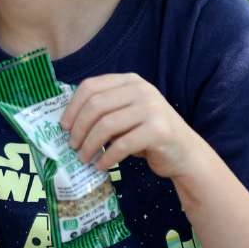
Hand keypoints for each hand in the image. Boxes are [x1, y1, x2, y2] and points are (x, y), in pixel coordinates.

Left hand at [60, 73, 209, 179]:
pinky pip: (122, 145)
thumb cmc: (148, 135)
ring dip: (89, 145)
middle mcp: (141, 90)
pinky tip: (101, 166)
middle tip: (72, 145)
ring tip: (83, 158)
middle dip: (79, 128)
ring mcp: (152, 109)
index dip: (72, 107)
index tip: (64, 126)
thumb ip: (105, 110)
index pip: (90, 86)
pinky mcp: (158, 131)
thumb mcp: (126, 114)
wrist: (185, 153)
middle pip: (96, 105)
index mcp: (130, 81)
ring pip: (106, 125)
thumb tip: (68, 123)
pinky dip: (107, 158)